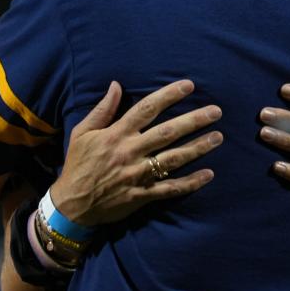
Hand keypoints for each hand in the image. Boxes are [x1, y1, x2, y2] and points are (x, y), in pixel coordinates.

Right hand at [51, 80, 221, 225]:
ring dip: (198, 148)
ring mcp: (138, 175)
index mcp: (116, 134)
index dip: (169, 95)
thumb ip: (102, 109)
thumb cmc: (78, 165)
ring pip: (173, 159)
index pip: (147, 109)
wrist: (70, 206)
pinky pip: (170, 189)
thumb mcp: (82, 133)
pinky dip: (190, 183)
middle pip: (167, 132)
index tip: (189, 85)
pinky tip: (209, 174)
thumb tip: (115, 84)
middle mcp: (130, 152)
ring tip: (218, 137)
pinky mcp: (142, 196)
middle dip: (193, 120)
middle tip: (216, 111)